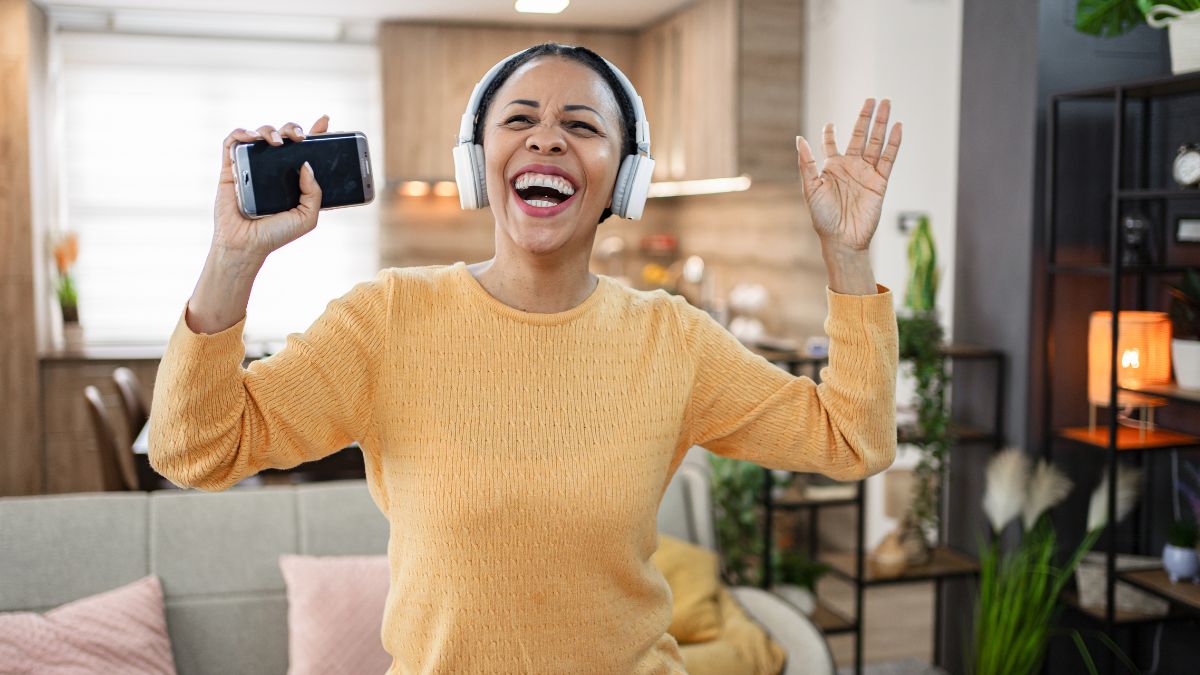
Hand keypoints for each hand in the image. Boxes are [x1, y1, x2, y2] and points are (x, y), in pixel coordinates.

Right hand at [211, 114, 330, 262]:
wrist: (246, 245)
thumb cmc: (276, 234)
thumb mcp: (307, 217)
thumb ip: (314, 192)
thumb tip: (307, 164)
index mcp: (292, 177)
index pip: (305, 149)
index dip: (315, 132)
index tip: (325, 122)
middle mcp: (272, 168)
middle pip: (283, 136)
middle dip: (293, 129)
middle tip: (300, 137)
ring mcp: (251, 166)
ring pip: (260, 134)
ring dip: (270, 130)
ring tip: (278, 142)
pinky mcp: (230, 168)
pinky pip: (233, 142)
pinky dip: (242, 133)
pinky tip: (253, 137)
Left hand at [796, 98, 901, 251]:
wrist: (842, 238)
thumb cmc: (823, 217)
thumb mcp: (811, 187)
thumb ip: (807, 163)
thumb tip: (800, 139)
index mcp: (832, 168)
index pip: (832, 144)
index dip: (831, 133)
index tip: (830, 124)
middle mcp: (851, 167)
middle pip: (860, 135)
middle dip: (866, 117)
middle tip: (873, 99)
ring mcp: (867, 173)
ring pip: (876, 142)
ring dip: (882, 123)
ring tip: (887, 104)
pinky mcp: (880, 181)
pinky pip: (888, 159)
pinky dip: (893, 143)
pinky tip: (897, 128)